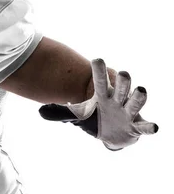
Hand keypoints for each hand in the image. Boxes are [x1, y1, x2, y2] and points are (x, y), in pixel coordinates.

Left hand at [39, 58, 157, 150]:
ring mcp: (127, 113)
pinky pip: (143, 127)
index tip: (97, 59)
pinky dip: (149, 127)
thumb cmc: (93, 119)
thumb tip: (40, 111)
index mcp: (103, 95)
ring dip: (138, 97)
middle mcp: (117, 100)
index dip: (98, 71)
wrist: (110, 133)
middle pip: (120, 88)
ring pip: (134, 102)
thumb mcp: (76, 116)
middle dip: (122, 81)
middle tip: (122, 72)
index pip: (100, 81)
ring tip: (142, 90)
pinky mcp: (135, 127)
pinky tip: (154, 127)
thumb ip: (60, 112)